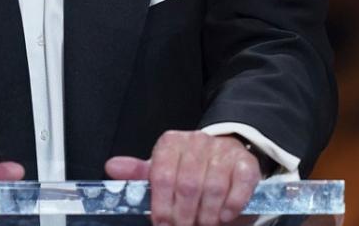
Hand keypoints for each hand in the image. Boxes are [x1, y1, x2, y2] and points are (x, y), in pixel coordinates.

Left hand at [105, 131, 260, 225]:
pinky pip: (240, 186)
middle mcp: (197, 141)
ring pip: (213, 188)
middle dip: (184, 216)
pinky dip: (232, 206)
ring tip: (203, 223)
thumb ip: (138, 173)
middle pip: (188, 185)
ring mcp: (223, 151)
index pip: (162, 176)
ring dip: (207, 215)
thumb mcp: (161, 170)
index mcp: (172, 143)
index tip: (161, 224)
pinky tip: (224, 215)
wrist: (223, 157)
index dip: (161, 206)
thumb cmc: (187, 168)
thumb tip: (112, 167)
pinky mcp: (246, 162)